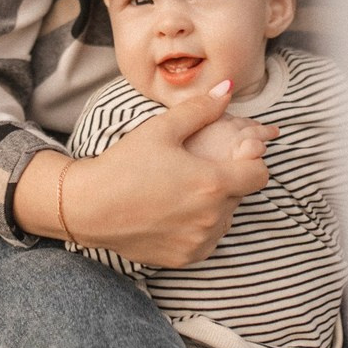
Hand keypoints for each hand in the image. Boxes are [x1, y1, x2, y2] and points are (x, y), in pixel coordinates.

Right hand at [62, 85, 272, 266]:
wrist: (87, 207)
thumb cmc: (124, 163)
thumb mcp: (162, 129)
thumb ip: (201, 109)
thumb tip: (228, 89)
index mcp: (212, 183)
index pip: (260, 174)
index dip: (250, 161)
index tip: (231, 155)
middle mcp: (212, 218)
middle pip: (240, 195)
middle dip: (226, 180)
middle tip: (194, 168)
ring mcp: (199, 242)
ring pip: (225, 219)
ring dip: (213, 205)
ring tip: (181, 190)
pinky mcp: (185, 259)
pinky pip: (207, 239)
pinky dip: (199, 226)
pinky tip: (174, 211)